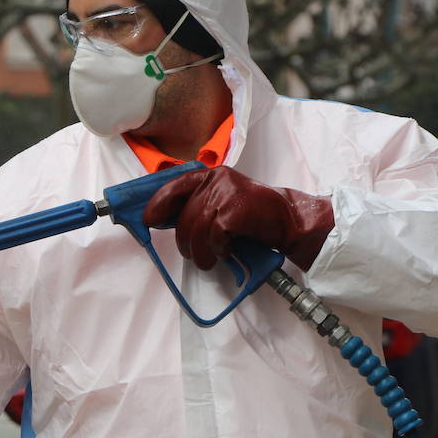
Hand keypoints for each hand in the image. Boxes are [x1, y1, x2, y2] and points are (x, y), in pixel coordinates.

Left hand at [143, 166, 334, 271]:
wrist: (290, 219)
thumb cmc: (255, 215)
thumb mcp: (225, 200)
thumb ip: (200, 203)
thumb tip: (167, 219)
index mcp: (211, 175)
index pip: (174, 185)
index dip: (157, 204)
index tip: (148, 221)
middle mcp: (216, 180)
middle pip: (184, 216)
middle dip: (185, 242)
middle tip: (194, 256)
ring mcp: (225, 194)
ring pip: (196, 230)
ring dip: (200, 253)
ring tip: (209, 261)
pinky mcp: (234, 211)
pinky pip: (214, 237)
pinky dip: (219, 249)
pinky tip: (228, 251)